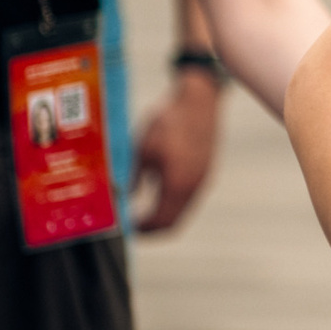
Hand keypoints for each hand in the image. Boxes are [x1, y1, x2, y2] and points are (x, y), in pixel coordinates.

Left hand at [131, 67, 221, 232]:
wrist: (199, 99)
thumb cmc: (169, 122)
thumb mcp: (143, 148)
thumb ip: (134, 177)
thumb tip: (125, 197)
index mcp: (177, 183)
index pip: (161, 221)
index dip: (143, 229)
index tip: (128, 228)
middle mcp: (194, 186)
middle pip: (174, 222)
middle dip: (153, 228)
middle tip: (134, 225)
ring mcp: (203, 179)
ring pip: (182, 211)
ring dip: (163, 216)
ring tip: (143, 212)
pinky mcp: (205, 171)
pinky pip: (188, 198)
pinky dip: (172, 204)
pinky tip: (158, 194)